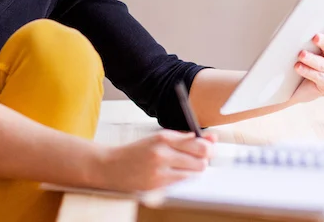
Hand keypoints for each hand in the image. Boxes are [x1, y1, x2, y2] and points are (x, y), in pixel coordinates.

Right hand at [93, 130, 217, 191]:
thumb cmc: (137, 151)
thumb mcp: (159, 138)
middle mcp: (162, 153)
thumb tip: (211, 139)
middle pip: (201, 161)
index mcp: (164, 138)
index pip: (199, 144)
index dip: (209, 148)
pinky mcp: (157, 186)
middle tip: (197, 158)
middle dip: (204, 160)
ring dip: (193, 170)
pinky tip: (172, 173)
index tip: (209, 148)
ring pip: (193, 174)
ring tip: (182, 165)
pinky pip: (182, 183)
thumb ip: (185, 138)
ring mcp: (159, 172)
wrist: (111, 167)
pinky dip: (182, 178)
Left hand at [289, 19, 323, 103]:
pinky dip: (308, 71)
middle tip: (315, 37)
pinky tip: (298, 67)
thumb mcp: (300, 46)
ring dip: (313, 59)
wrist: (291, 86)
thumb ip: (304, 37)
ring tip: (301, 54)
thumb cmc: (296, 61)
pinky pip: (320, 77)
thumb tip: (297, 27)